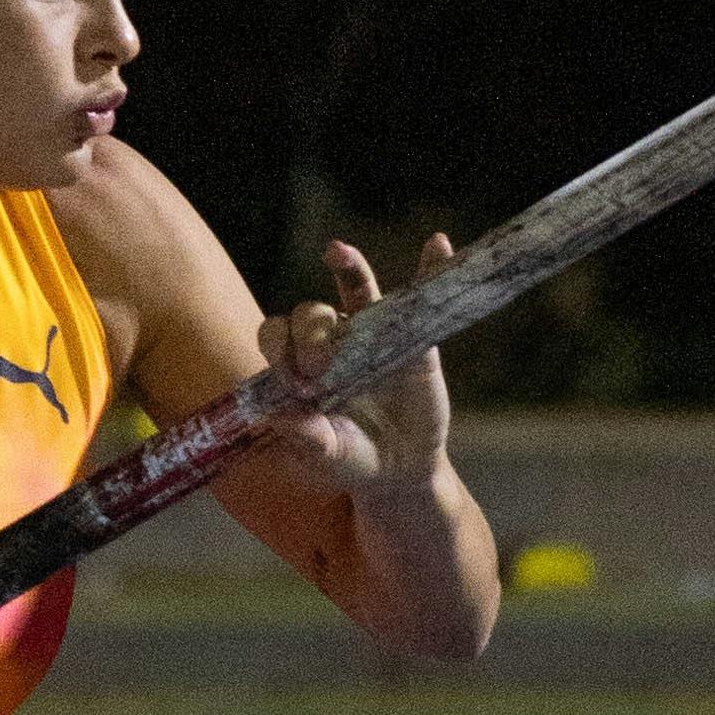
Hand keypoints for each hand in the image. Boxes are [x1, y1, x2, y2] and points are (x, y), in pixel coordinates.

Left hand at [246, 231, 455, 503]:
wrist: (397, 470)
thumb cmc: (349, 461)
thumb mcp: (325, 458)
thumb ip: (304, 438)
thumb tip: (279, 416)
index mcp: (299, 363)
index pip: (276, 333)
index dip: (280, 348)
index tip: (295, 381)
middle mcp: (331, 339)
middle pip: (311, 312)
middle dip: (310, 334)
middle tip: (321, 372)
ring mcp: (372, 333)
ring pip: (356, 289)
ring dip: (349, 267)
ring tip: (337, 252)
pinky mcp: (412, 338)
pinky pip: (420, 297)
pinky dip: (431, 269)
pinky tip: (438, 244)